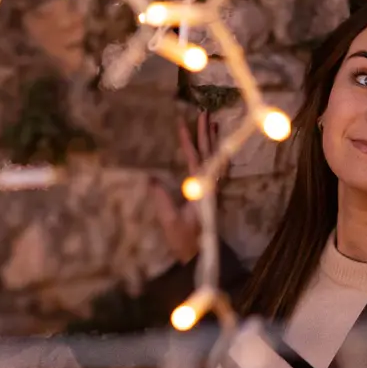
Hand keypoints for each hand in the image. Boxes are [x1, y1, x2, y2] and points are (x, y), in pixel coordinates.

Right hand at [147, 111, 216, 266]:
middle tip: (206, 112)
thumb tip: (151, 178)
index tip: (182, 123)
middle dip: (206, 133)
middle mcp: (210, 186)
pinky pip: (215, 168)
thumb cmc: (185, 240)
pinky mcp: (210, 194)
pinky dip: (215, 154)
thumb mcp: (170, 221)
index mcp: (201, 189)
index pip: (195, 159)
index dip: (188, 141)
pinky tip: (212, 149)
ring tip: (213, 123)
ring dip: (213, 141)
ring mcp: (212, 189)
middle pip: (210, 154)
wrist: (202, 255)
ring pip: (215, 159)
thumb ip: (162, 200)